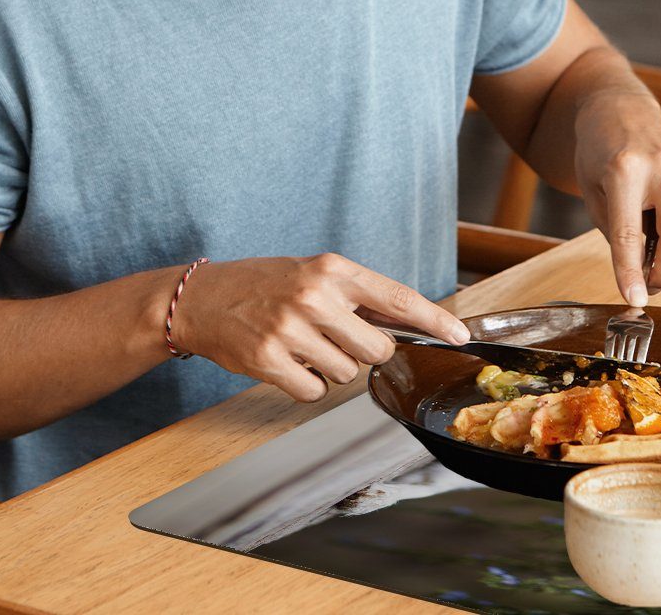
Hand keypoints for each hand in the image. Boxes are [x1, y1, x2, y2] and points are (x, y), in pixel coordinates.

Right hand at [168, 254, 469, 401]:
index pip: (397, 297)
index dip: (433, 320)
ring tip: (303, 345)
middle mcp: (314, 296)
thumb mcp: (315, 274)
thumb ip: (359, 296)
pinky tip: (288, 364)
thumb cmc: (265, 285)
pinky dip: (307, 385)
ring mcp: (290, 328)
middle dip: (366, 352)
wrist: (201, 298)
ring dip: (331, 368)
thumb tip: (412, 320)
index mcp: (333, 270)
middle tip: (338, 339)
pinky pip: (314, 390)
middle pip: (377, 348)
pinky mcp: (268, 359)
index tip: (459, 335)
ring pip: (346, 373)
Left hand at [573, 91, 660, 306]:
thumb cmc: (600, 151)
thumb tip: (642, 273)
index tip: (635, 299)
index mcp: (624, 170)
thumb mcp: (592, 193)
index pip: (629, 235)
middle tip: (649, 286)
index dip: (631, 273)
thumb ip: (615, 233)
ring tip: (647, 235)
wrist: (621, 109)